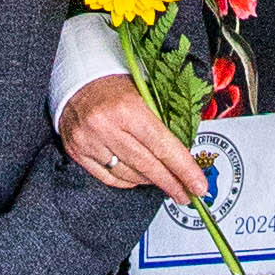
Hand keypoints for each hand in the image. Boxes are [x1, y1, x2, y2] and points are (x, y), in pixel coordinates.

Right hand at [61, 77, 208, 202]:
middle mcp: (105, 126)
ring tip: (163, 181)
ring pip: (129, 175)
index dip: (183, 169)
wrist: (76, 80)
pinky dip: (128, 181)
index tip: (198, 186)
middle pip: (147, 165)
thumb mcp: (144, 94)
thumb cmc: (115, 85)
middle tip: (186, 195)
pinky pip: (109, 178)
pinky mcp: (77, 152)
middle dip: (171, 183)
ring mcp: (88, 142)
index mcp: (127, 108)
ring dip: (150, 181)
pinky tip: (139, 178)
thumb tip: (184, 156)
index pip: (163, 146)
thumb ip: (162, 123)